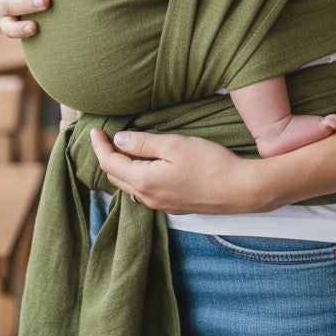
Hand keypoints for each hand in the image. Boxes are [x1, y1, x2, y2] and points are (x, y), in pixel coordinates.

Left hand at [89, 128, 261, 214]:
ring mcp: (161, 205)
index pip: (110, 163)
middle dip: (106, 156)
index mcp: (144, 181)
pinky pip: (144, 191)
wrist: (240, 189)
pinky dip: (136, 176)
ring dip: (121, 168)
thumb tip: (119, 140)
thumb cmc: (210, 163)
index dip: (99, 146)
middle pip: (116, 177)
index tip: (94, 130)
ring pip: (130, 186)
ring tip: (121, 149)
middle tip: (104, 137)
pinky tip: (144, 165)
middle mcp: (148, 198)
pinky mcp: (174, 205)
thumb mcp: (175, 145)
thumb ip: (144, 143)